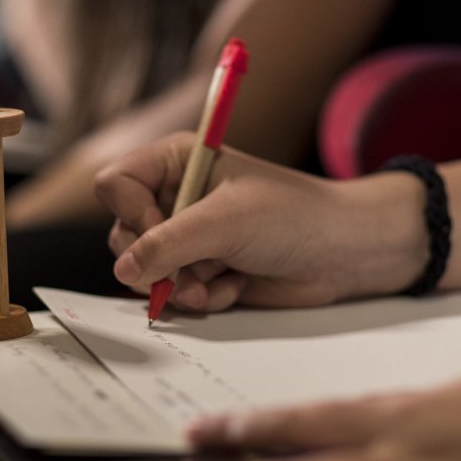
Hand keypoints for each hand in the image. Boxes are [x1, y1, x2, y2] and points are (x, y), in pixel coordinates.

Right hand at [94, 132, 428, 310]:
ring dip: (181, 286)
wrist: (345, 253)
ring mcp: (189, 236)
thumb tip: (124, 271)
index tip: (162, 229)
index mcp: (178, 162)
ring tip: (220, 281)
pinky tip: (235, 287)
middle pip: (123, 234)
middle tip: (193, 270)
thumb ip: (168, 245)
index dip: (130, 213)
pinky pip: (174, 294)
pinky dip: (201, 298)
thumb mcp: (227, 223)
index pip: (115, 184)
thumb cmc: (294, 217)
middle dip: (158, 261)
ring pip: (146, 271)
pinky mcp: (203, 271)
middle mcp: (177, 196)